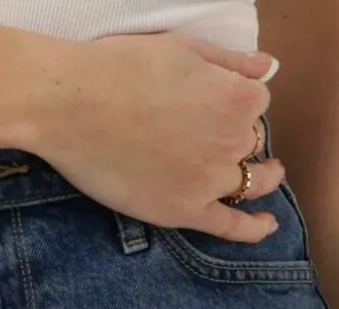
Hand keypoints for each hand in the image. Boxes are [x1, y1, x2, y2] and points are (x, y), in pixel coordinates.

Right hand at [17, 31, 284, 240]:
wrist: (70, 104)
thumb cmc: (120, 67)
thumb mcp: (182, 48)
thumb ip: (231, 61)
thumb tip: (268, 68)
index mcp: (237, 97)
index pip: (255, 101)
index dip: (237, 100)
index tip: (216, 100)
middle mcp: (233, 141)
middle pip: (251, 142)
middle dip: (241, 136)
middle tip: (225, 136)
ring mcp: (211, 181)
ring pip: (251, 183)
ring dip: (262, 178)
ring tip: (267, 176)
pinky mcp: (186, 210)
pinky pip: (232, 226)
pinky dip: (254, 229)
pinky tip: (267, 225)